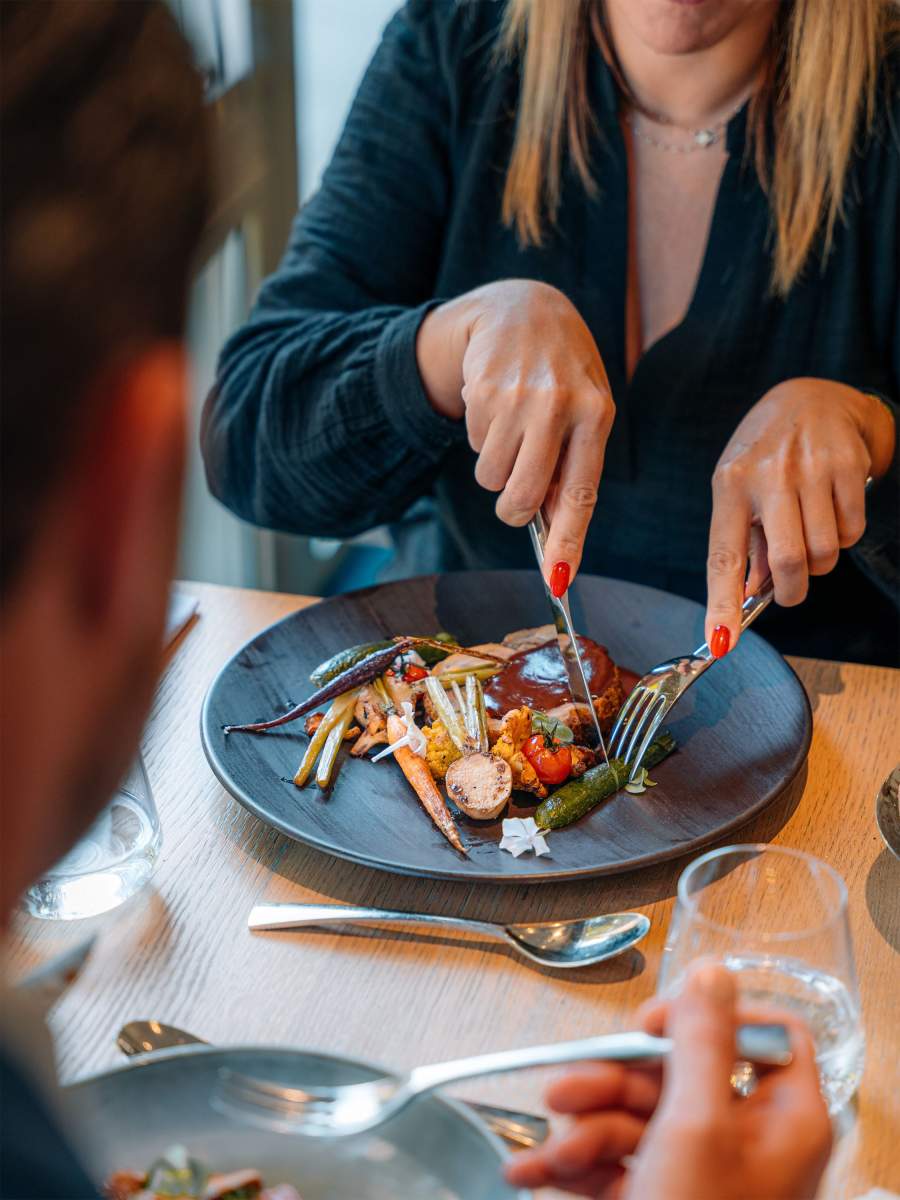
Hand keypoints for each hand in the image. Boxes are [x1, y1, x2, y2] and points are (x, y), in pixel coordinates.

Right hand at [417, 280, 613, 593]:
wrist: (523, 309)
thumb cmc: (561, 376)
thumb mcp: (582, 411)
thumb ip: (571, 466)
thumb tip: (551, 532)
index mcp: (596, 415)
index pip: (582, 491)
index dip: (568, 540)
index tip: (558, 579)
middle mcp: (561, 406)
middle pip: (524, 496)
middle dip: (513, 510)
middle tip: (513, 501)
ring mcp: (520, 398)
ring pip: (492, 477)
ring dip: (495, 469)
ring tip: (510, 432)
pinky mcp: (484, 390)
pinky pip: (474, 446)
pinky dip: (480, 438)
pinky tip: (496, 407)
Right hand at [504, 963, 831, 1199]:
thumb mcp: (695, 1126)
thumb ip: (700, 1041)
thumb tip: (711, 970)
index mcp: (782, 1118)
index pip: (763, 1035)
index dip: (709, 1017)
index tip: (657, 1020)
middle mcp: (745, 1140)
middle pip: (676, 1073)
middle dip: (609, 1084)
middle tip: (564, 1089)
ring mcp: (699, 1173)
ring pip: (635, 1117)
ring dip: (581, 1129)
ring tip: (547, 1153)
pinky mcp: (658, 1199)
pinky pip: (614, 1161)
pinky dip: (574, 1165)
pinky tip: (535, 1175)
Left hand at [705, 378, 894, 655]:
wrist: (809, 398)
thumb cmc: (765, 454)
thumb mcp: (739, 489)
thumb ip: (746, 542)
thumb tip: (752, 593)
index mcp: (729, 485)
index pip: (723, 556)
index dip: (722, 603)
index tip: (722, 641)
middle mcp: (768, 475)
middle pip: (789, 560)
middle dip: (794, 591)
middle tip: (792, 592)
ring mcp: (810, 468)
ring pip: (823, 551)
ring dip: (820, 561)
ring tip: (809, 536)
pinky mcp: (847, 465)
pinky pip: (851, 530)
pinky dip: (843, 536)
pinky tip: (830, 511)